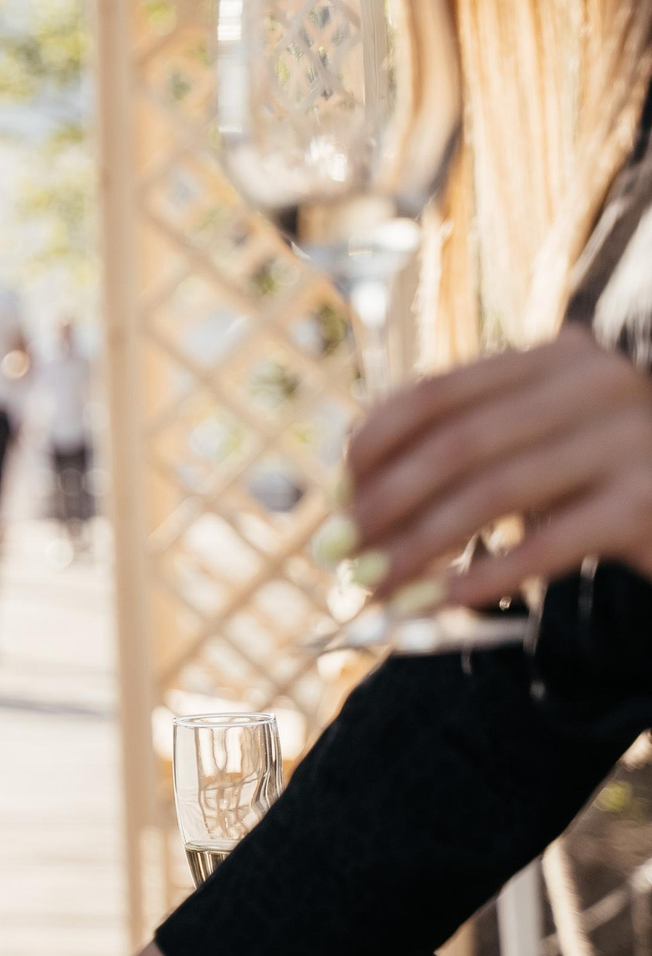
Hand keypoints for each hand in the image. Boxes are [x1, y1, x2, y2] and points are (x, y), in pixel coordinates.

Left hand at [339, 326, 651, 607]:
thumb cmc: (609, 484)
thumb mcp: (538, 448)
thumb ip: (463, 455)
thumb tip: (350, 501)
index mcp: (554, 359)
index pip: (435, 392)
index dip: (372, 445)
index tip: (335, 497)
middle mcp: (593, 383)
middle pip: (455, 444)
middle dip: (385, 505)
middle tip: (341, 556)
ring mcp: (629, 437)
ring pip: (493, 491)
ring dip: (421, 546)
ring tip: (379, 588)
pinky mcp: (650, 500)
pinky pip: (553, 539)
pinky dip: (493, 570)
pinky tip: (450, 597)